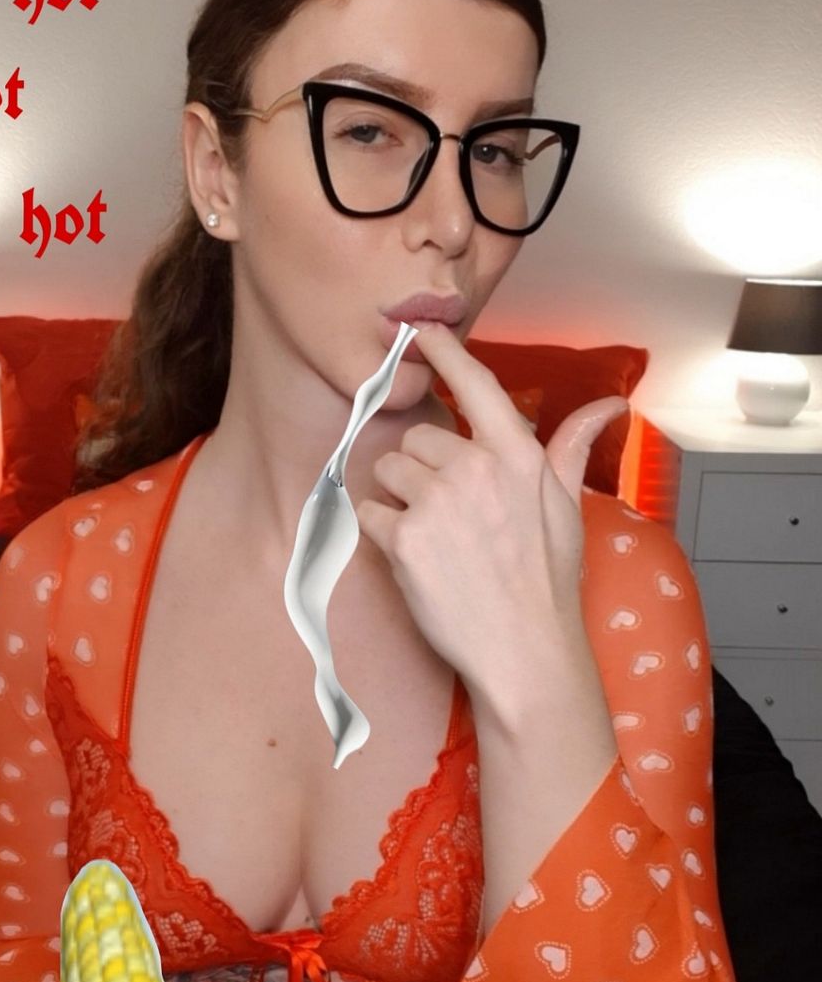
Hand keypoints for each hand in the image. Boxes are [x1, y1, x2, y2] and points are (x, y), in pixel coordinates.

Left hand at [355, 322, 628, 718]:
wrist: (523, 651)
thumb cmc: (547, 582)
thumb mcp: (568, 508)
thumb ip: (572, 447)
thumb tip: (609, 406)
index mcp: (518, 456)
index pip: (476, 385)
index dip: (444, 351)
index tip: (418, 330)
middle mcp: (475, 469)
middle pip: (418, 438)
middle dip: (424, 469)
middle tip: (449, 513)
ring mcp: (437, 503)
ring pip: (389, 472)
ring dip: (400, 497)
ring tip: (433, 537)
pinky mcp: (403, 540)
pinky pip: (372, 513)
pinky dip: (384, 532)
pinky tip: (415, 558)